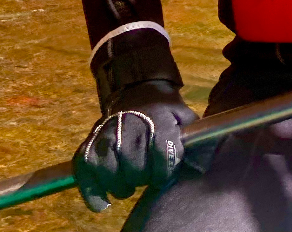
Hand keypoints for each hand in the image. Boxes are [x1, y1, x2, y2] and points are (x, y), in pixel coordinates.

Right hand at [74, 79, 197, 211]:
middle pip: (136, 168)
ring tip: (130, 185)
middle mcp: (129, 126)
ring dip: (122, 187)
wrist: (137, 93)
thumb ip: (197, 142)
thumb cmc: (165, 112)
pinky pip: (85, 174)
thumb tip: (201, 168)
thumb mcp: (186, 119)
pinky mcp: (87, 146)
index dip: (166, 171)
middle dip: (145, 178)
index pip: (163, 152)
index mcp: (157, 119)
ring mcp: (105, 136)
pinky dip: (93, 193)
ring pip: (110, 173)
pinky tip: (104, 203)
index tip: (165, 174)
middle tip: (147, 176)